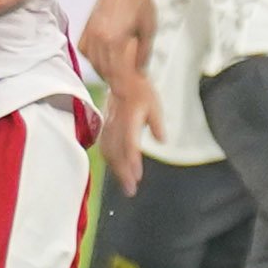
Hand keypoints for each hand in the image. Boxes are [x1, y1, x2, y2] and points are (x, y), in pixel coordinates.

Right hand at [81, 0, 157, 80]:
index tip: (127, 97)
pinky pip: (88, 54)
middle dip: (116, 82)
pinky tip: (108, 59)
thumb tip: (139, 72)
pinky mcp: (86, 31)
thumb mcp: (148, 30)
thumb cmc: (139, 2)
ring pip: (95, 64)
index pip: (117, 74)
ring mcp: (90, 35)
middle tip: (127, 87)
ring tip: (120, 74)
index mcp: (115, 41)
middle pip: (105, 72)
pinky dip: (97, 60)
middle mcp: (99, 39)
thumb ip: (142, 54)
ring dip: (107, 72)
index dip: (122, 88)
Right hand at [99, 74, 152, 196]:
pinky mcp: (106, 128)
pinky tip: (116, 171)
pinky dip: (110, 162)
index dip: (132, 161)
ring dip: (116, 171)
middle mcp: (116, 124)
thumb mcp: (154, 105)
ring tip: (126, 186)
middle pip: (117, 153)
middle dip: (123, 174)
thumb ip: (157, 124)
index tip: (137, 176)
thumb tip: (162, 140)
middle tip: (131, 191)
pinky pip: (105, 147)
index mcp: (128, 118)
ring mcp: (109, 126)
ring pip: (109, 152)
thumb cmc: (141, 91)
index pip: (129, 143)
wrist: (121, 77)